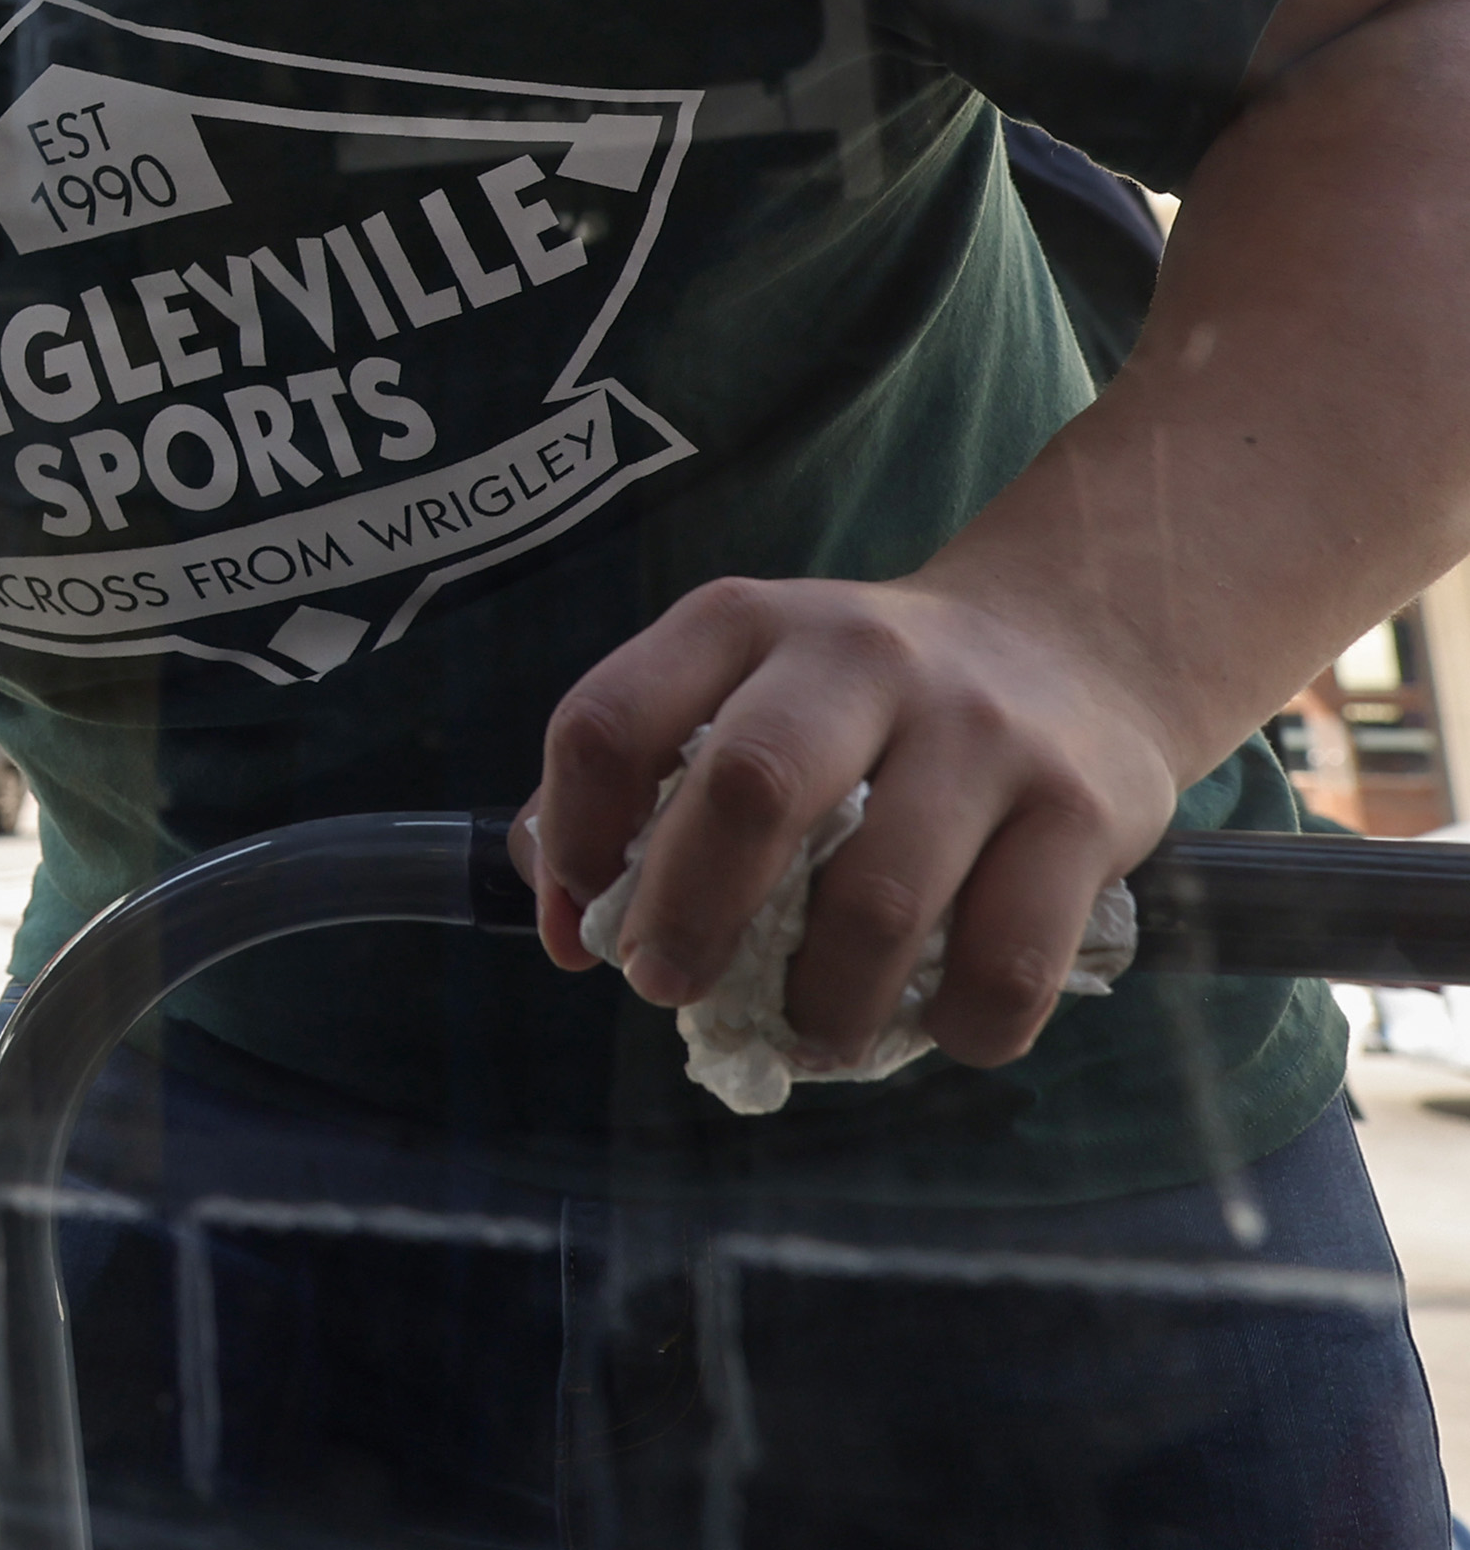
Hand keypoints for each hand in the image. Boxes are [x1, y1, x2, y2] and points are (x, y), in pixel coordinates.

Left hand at [517, 572, 1188, 1069]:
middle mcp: (862, 657)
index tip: (587, 913)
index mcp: (745, 624)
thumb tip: (572, 929)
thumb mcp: (741, 683)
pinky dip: (960, 1027)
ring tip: (802, 1033)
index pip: (614, 719)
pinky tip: (936, 1026)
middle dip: (688, 916)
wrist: (1074, 639)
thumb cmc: (862, 698)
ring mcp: (983, 732)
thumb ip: (643, 781)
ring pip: (879, 902)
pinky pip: (1009, 962)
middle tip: (667, 986)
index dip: (574, 833)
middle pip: (751, 791)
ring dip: (821, 1003)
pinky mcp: (1084, 810)